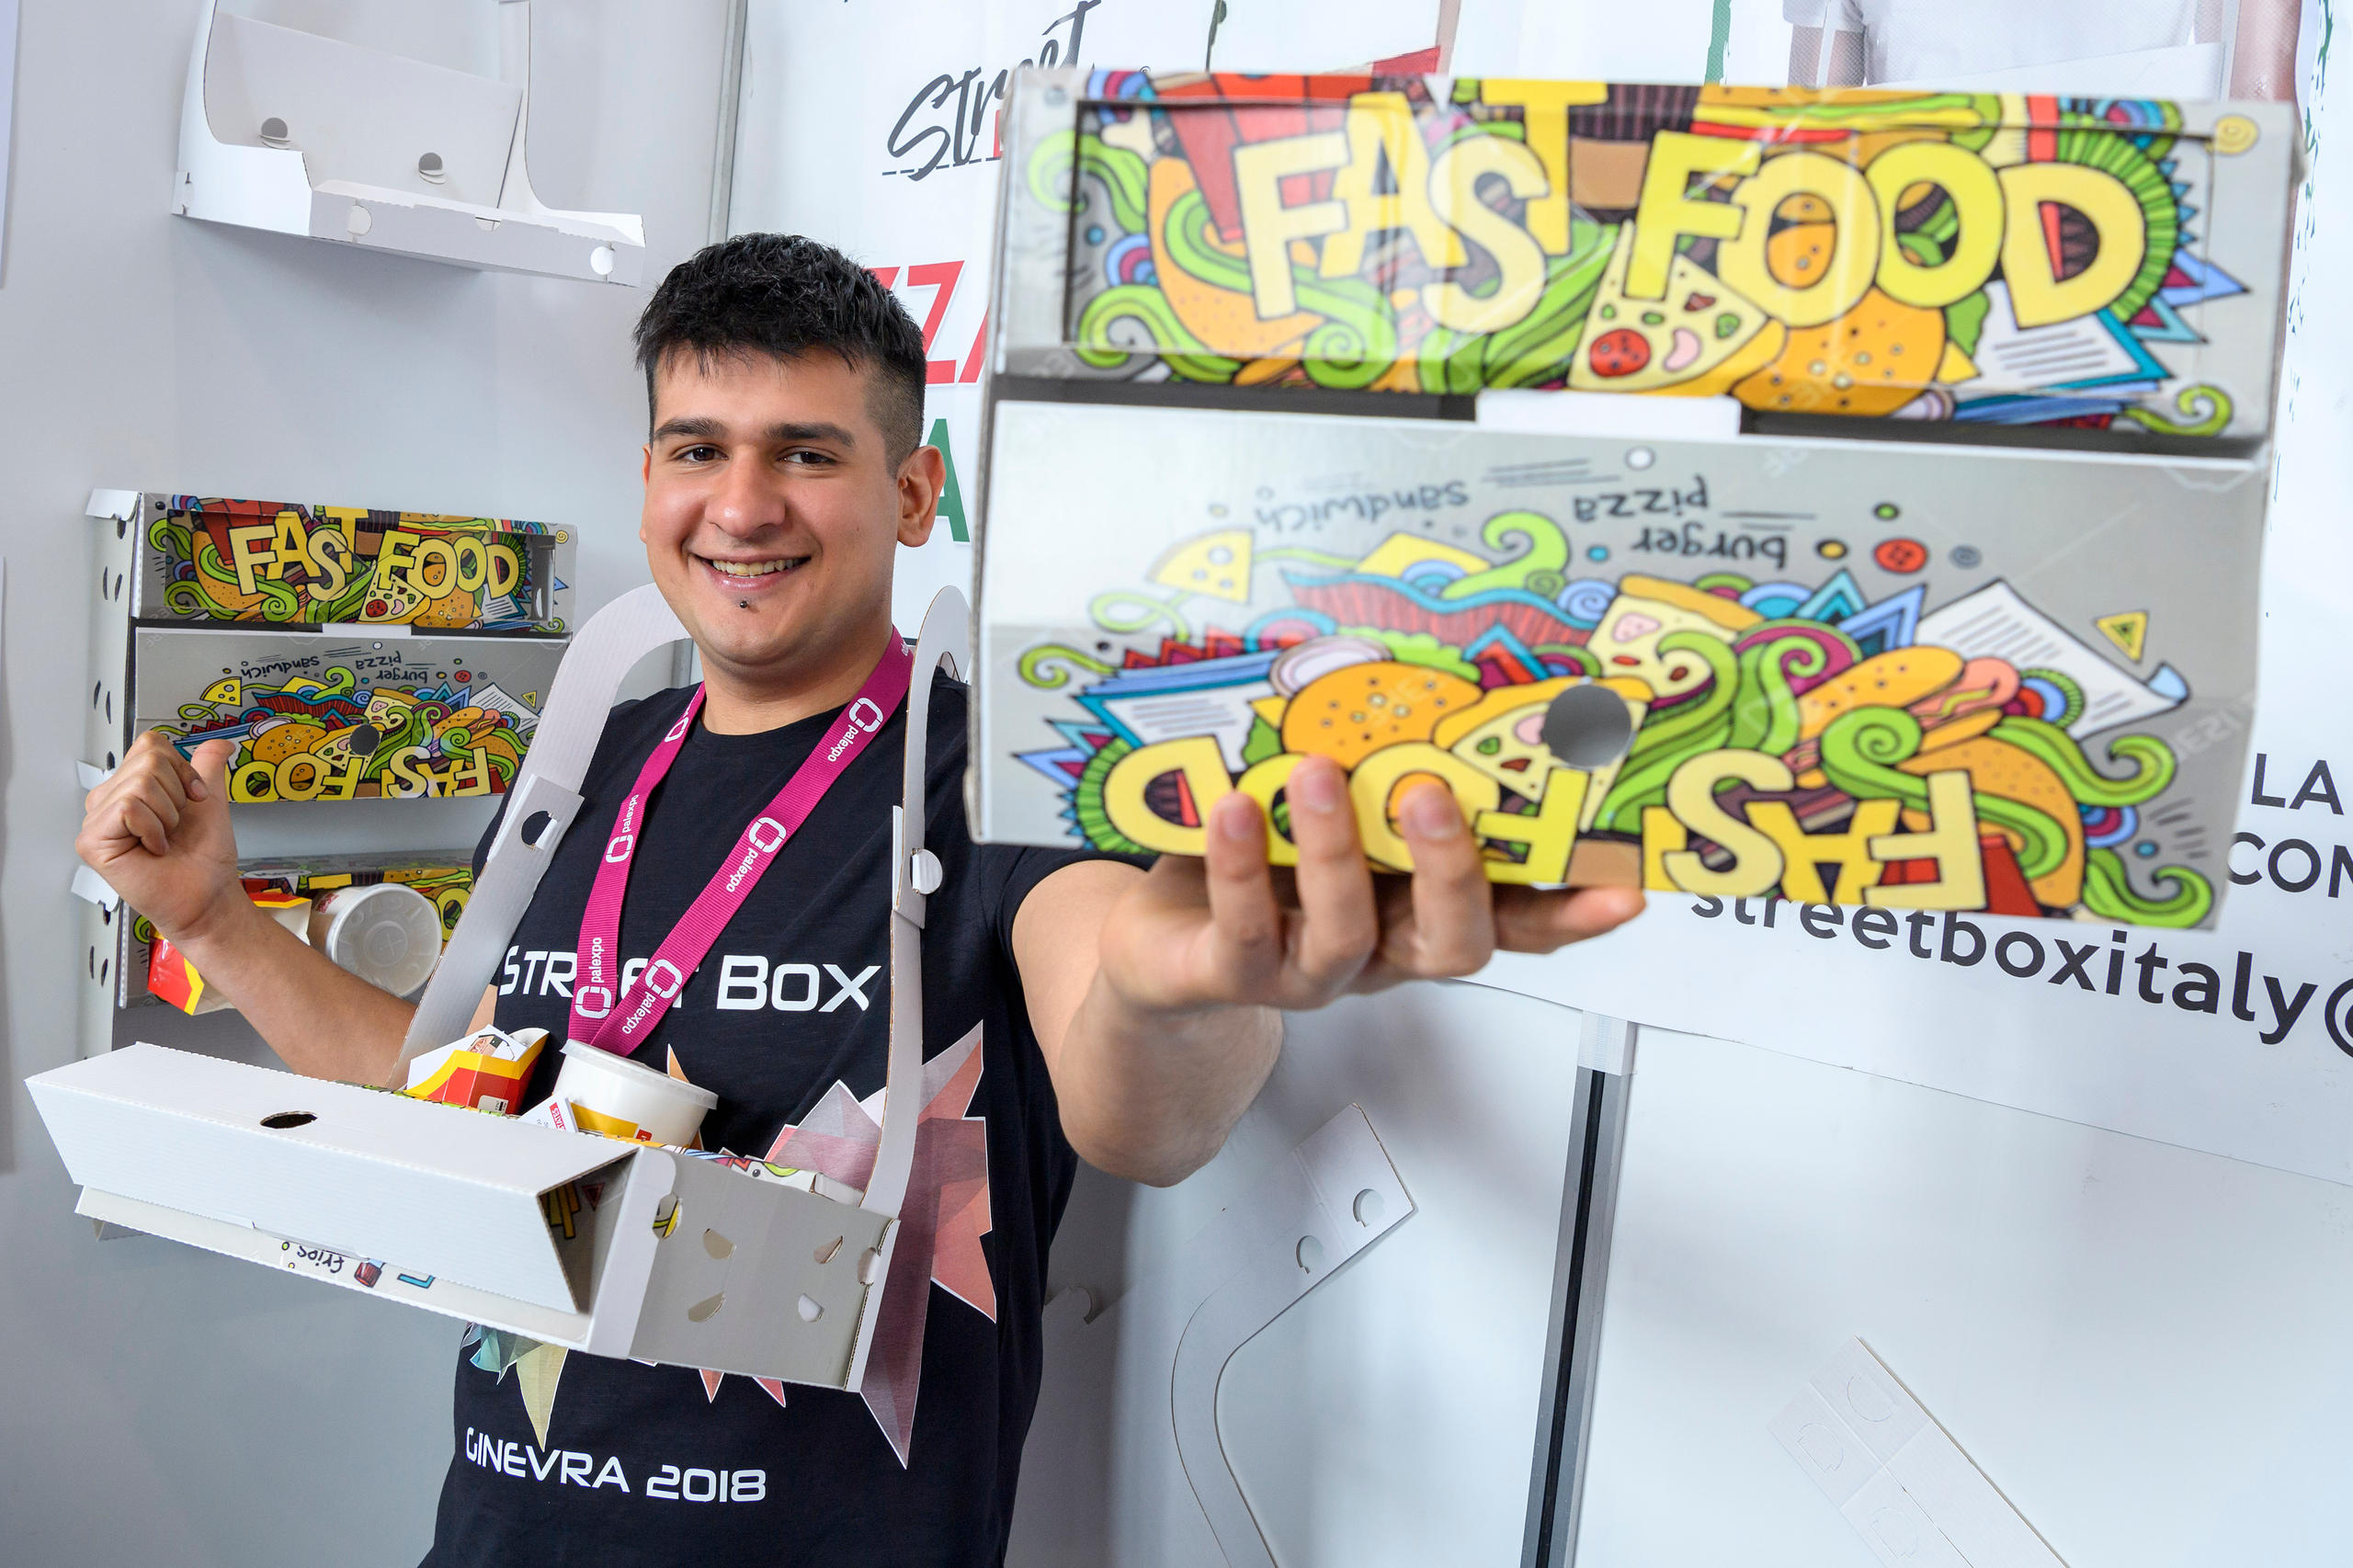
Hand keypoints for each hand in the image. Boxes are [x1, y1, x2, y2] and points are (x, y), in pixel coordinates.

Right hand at [75, 733, 246, 941]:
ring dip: (168, 815)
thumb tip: (219, 743)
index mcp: (130, 787)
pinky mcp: (91, 841)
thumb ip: (208, 766)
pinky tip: (154, 849)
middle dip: (177, 794)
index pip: (150, 745)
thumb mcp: (210, 801)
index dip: (182, 770)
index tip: (195, 799)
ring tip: (164, 839)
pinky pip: (128, 807)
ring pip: (140, 783)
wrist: (208, 895)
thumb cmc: (204, 858)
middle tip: (176, 827)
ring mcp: (96, 820)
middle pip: (148, 760)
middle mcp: (108, 800)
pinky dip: (154, 828)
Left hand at [1095, 754, 1644, 1013]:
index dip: (1569, 913)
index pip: (1514, 921)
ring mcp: (1307, 973)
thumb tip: (1410, 656)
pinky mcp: (1229, 978)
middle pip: (1450, 943)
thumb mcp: (1323, 803)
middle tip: (1431, 797)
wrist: (1156, 939)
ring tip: (1320, 776)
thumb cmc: (1253, 858)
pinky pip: (1246, 930)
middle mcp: (1378, 951)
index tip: (1624, 887)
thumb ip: (1370, 757)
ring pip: (1347, 934)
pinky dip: (1240, 867)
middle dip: (1452, 870)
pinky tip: (1231, 811)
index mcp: (1416, 910)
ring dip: (1339, 852)